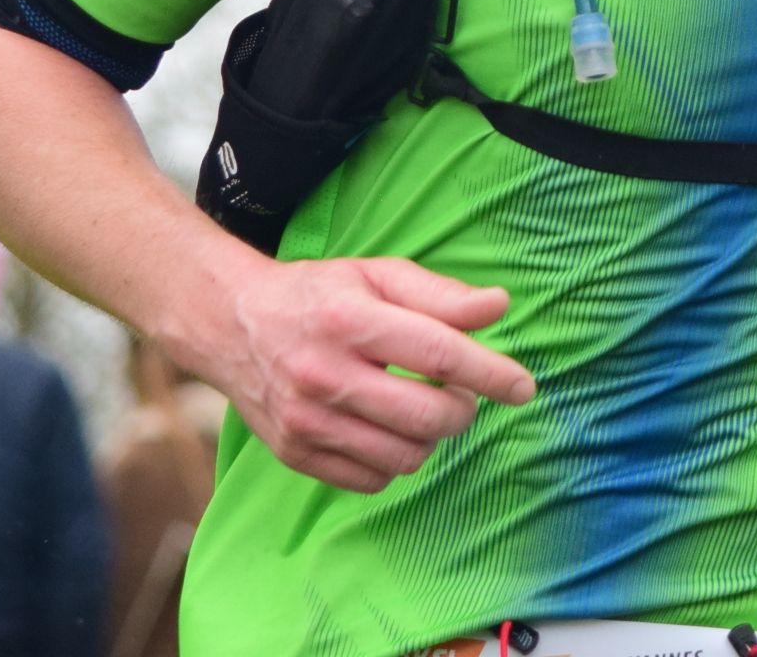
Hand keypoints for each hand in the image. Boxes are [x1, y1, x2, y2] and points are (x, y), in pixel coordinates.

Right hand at [175, 253, 537, 493]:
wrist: (233, 323)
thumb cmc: (318, 296)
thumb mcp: (377, 275)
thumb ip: (441, 295)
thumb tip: (499, 307)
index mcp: (349, 320)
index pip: (438, 355)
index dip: (491, 373)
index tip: (523, 386)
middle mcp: (323, 374)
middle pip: (427, 417)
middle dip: (464, 410)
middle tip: (462, 394)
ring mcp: (306, 421)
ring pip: (405, 457)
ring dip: (431, 438)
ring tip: (422, 408)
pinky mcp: (294, 454)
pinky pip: (372, 480)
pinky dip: (394, 461)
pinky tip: (387, 429)